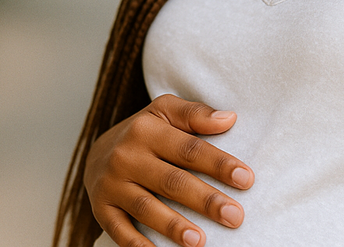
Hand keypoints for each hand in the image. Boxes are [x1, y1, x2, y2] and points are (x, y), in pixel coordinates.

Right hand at [84, 94, 254, 246]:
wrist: (97, 152)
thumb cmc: (143, 130)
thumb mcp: (165, 110)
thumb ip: (195, 114)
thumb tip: (229, 119)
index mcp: (146, 130)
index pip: (190, 149)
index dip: (219, 164)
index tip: (246, 179)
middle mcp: (127, 157)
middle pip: (172, 181)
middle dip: (206, 200)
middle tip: (235, 216)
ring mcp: (112, 185)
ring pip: (147, 209)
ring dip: (174, 227)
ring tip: (200, 241)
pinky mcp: (102, 210)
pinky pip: (121, 232)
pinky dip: (139, 246)